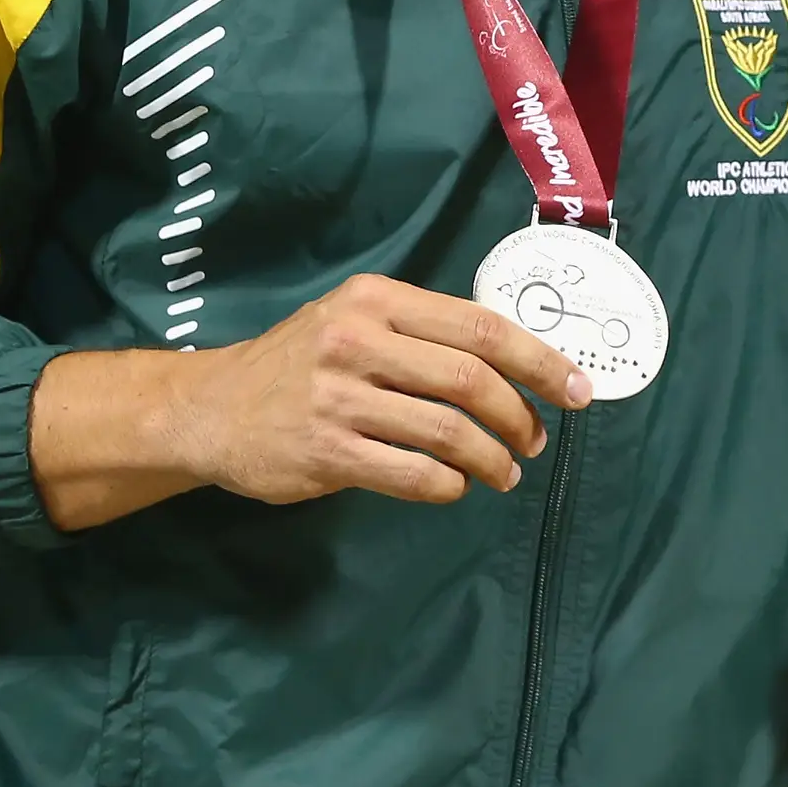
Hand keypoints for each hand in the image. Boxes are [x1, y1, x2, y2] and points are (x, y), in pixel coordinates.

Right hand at [29, 274, 590, 529]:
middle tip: (537, 440)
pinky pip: (411, 473)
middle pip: (471, 379)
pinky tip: (455, 487)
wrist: (208, 408)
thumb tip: (516, 360)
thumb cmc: (298, 362)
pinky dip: (447, 485)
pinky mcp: (324, 451)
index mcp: (377, 300)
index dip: (541, 361)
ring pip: (446, 431)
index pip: (481, 328)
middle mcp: (357, 341)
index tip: (579, 390)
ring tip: (506, 471)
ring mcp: (338, 397)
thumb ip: (423, 331)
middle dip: (520, 415)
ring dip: (491, 458)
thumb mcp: (355, 320)